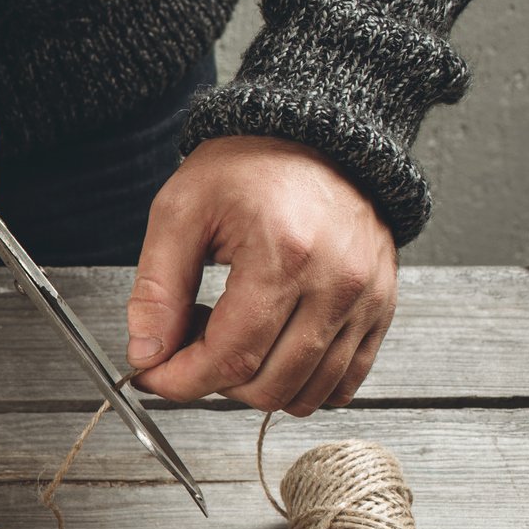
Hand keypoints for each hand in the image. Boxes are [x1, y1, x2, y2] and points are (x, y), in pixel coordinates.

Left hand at [127, 136, 397, 415]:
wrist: (311, 135)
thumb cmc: (248, 165)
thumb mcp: (180, 212)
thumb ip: (156, 290)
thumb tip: (147, 353)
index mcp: (285, 256)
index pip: (230, 358)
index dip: (180, 380)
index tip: (153, 375)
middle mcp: (336, 283)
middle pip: (269, 385)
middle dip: (213, 382)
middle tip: (188, 343)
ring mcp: (366, 298)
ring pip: (308, 392)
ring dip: (256, 385)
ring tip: (229, 336)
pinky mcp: (381, 307)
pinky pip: (345, 380)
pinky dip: (302, 382)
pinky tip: (270, 350)